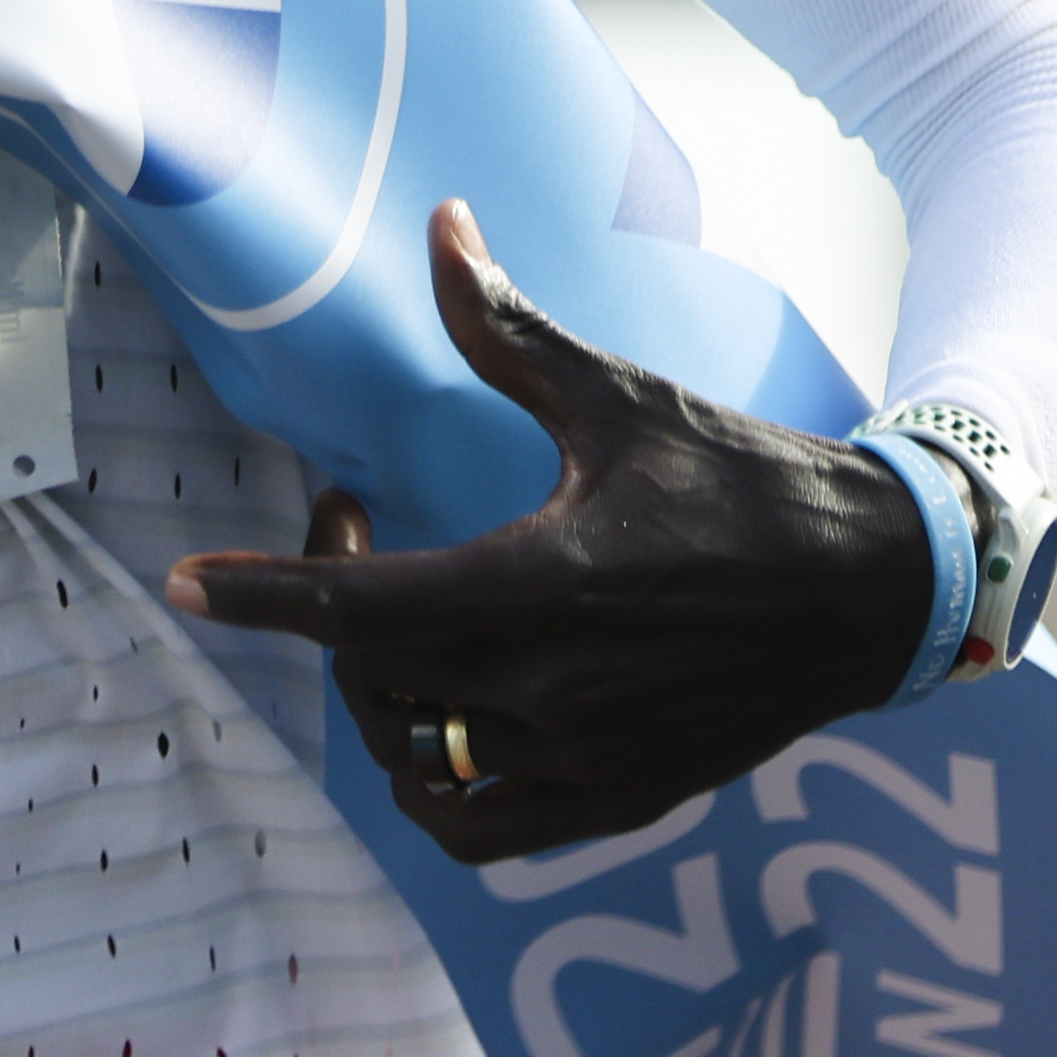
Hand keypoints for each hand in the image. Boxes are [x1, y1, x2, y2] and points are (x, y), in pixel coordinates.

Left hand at [166, 200, 930, 861]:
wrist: (873, 587)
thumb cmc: (744, 481)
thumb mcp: (618, 397)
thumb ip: (507, 328)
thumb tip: (442, 226)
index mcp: (543, 587)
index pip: (360, 613)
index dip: (261, 596)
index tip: (184, 582)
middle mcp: (555, 691)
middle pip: (375, 683)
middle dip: (328, 614)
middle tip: (346, 538)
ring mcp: (588, 761)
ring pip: (421, 764)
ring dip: (377, 703)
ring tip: (389, 631)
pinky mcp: (621, 800)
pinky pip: (486, 830)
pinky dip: (438, 791)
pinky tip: (439, 719)